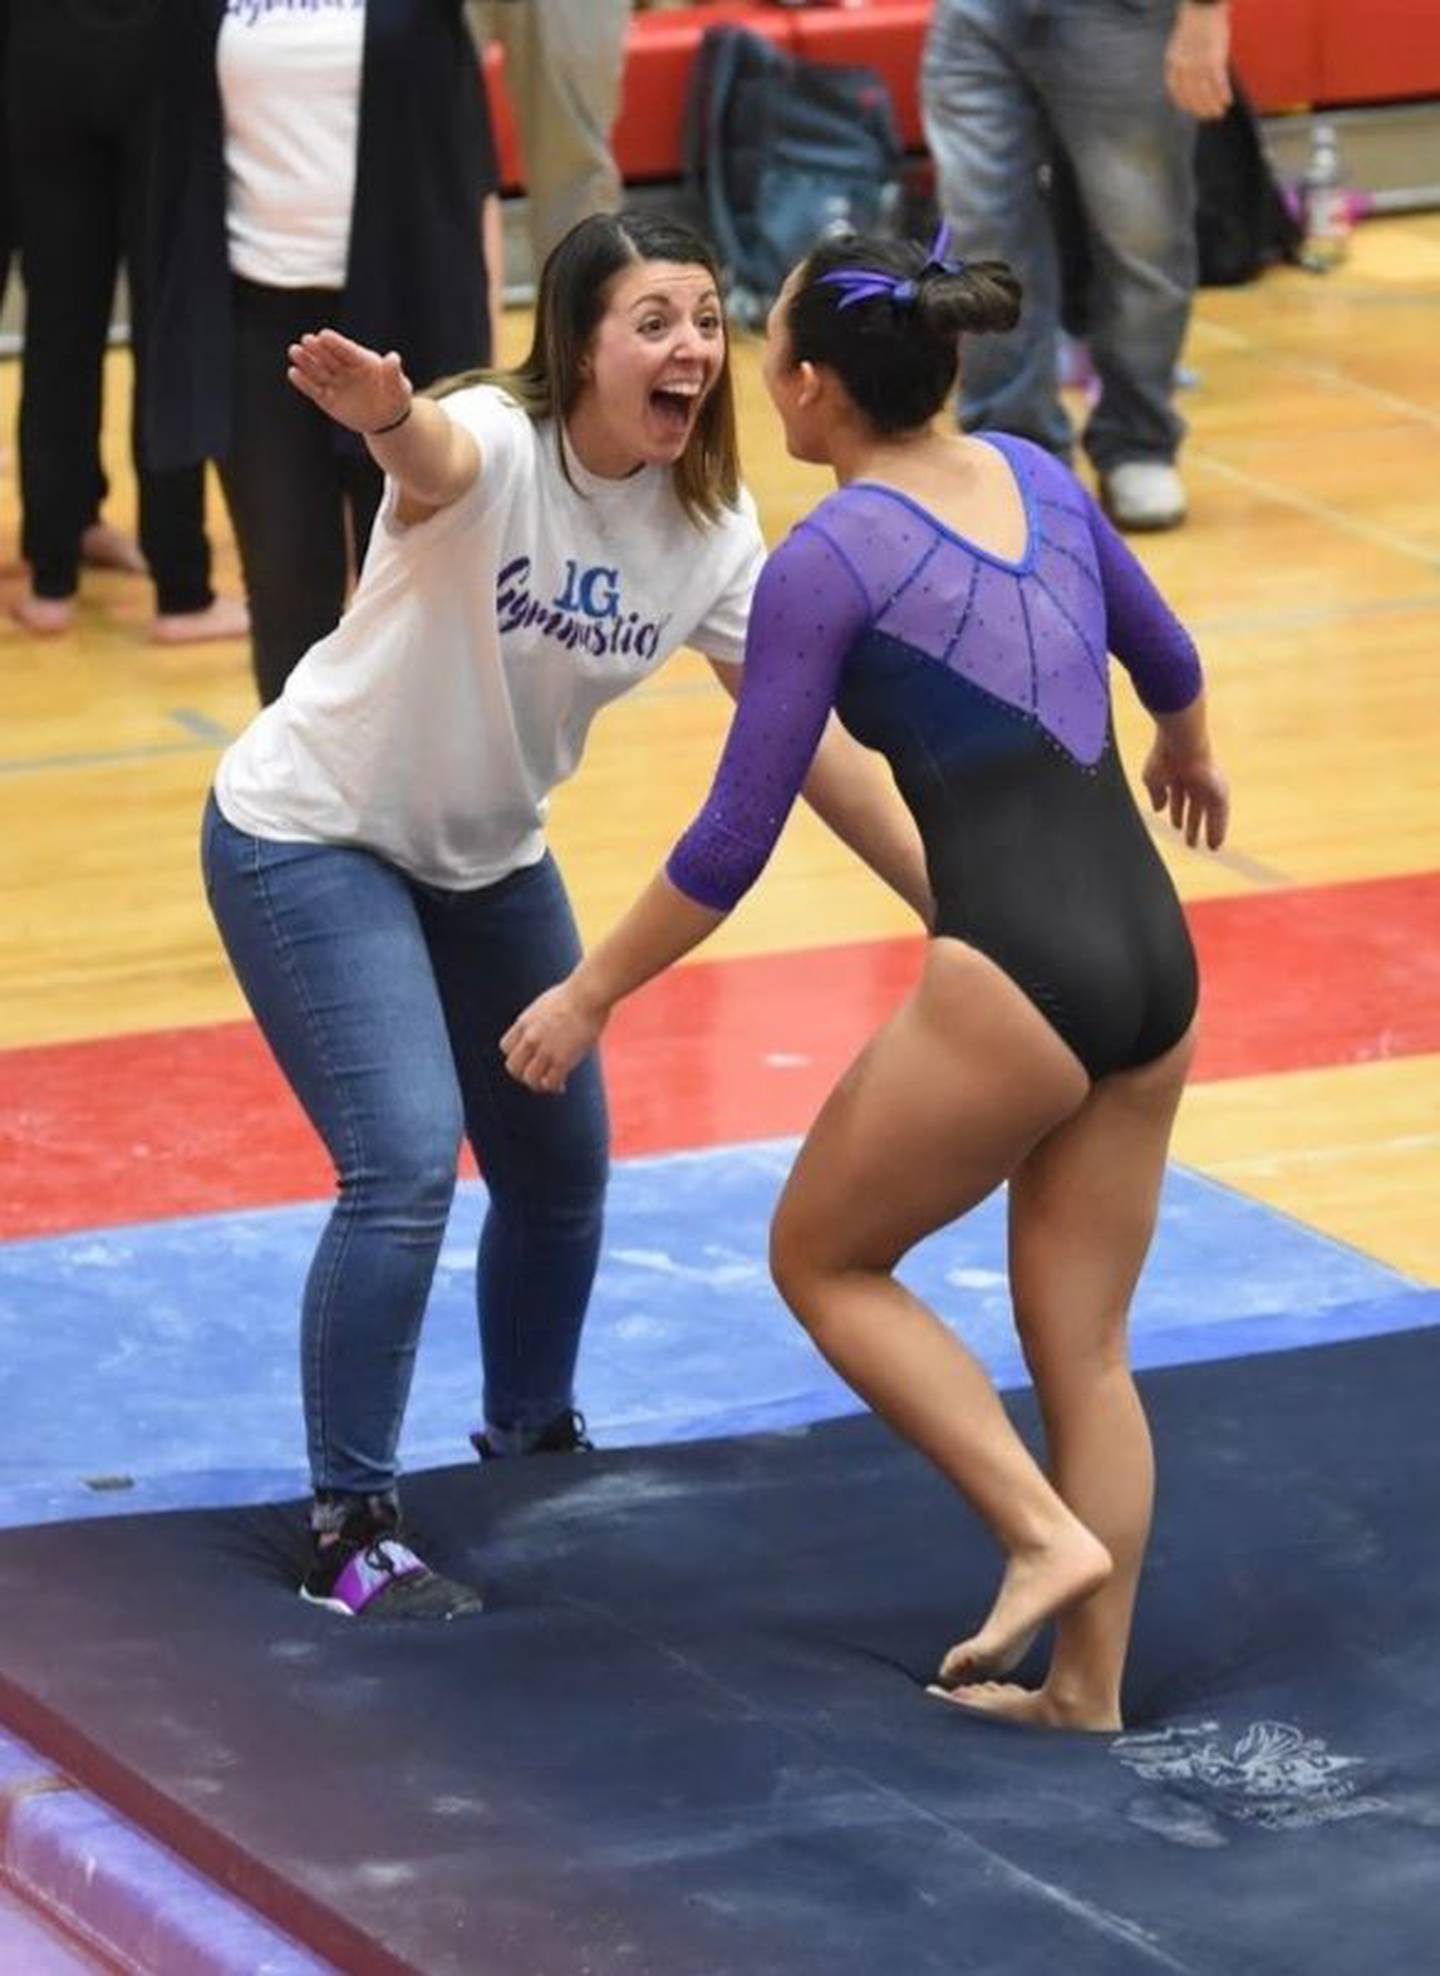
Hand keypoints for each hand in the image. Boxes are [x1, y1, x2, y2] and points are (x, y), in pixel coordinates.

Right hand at [286, 329, 412, 434]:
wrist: (386, 420)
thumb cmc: (395, 398)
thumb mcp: (399, 388)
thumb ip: (393, 373)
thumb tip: (393, 358)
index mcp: (362, 360)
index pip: (347, 350)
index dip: (335, 343)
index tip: (324, 335)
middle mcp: (345, 368)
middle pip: (329, 357)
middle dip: (317, 349)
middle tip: (306, 340)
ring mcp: (335, 383)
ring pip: (318, 371)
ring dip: (306, 362)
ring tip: (294, 351)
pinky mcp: (327, 399)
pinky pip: (314, 390)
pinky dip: (304, 382)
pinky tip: (293, 373)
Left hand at [501, 980, 609, 1094]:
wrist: (588, 994)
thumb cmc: (577, 994)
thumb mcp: (548, 1004)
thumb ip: (542, 1020)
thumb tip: (551, 1027)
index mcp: (524, 1022)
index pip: (506, 1047)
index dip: (517, 1055)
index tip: (531, 1058)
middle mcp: (530, 1038)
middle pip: (513, 1067)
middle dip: (523, 1074)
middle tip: (538, 1076)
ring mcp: (545, 1049)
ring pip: (530, 1079)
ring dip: (539, 1085)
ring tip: (551, 1084)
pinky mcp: (562, 1059)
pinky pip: (551, 1083)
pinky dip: (554, 1087)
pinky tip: (562, 1086)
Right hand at [1142, 742, 1229, 849]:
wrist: (1182, 743)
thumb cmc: (1165, 756)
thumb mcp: (1153, 779)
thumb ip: (1156, 794)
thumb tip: (1159, 808)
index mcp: (1178, 776)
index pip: (1179, 799)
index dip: (1177, 813)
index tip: (1176, 826)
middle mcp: (1195, 782)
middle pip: (1196, 808)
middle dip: (1193, 825)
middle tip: (1191, 842)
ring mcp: (1208, 786)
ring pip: (1210, 813)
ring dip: (1208, 830)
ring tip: (1210, 848)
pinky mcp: (1219, 791)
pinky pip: (1221, 815)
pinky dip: (1218, 829)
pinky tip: (1215, 843)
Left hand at [1163, 2, 1231, 120]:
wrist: (1202, 7)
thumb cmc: (1194, 23)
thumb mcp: (1180, 45)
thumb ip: (1182, 62)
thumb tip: (1190, 79)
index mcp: (1172, 63)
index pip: (1176, 92)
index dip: (1184, 104)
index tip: (1191, 110)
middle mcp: (1183, 68)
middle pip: (1192, 96)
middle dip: (1201, 109)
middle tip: (1209, 117)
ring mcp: (1198, 65)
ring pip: (1205, 93)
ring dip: (1213, 106)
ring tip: (1219, 113)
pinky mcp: (1213, 61)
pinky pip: (1218, 84)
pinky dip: (1223, 94)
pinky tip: (1228, 101)